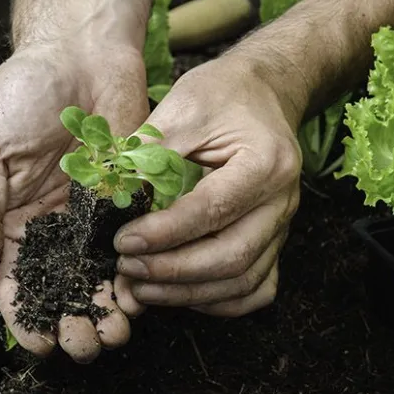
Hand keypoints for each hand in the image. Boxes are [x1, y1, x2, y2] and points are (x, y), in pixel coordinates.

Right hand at [0, 41, 147, 362]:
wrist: (81, 50)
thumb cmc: (20, 92)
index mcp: (6, 220)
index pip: (11, 283)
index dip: (22, 318)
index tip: (39, 344)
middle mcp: (48, 227)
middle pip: (57, 290)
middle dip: (69, 324)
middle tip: (85, 346)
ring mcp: (90, 217)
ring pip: (96, 278)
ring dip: (105, 311)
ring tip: (116, 334)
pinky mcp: (127, 201)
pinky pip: (131, 247)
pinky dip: (135, 275)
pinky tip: (141, 295)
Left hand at [112, 55, 303, 315]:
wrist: (263, 91)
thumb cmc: (223, 93)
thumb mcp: (183, 107)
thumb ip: (150, 153)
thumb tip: (111, 198)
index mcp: (265, 163)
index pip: (213, 210)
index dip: (165, 233)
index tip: (123, 241)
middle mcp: (281, 201)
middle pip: (233, 257)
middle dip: (173, 272)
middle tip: (126, 269)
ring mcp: (282, 225)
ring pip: (243, 281)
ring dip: (188, 293)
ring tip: (141, 288)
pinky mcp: (274, 240)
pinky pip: (256, 287)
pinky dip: (219, 301)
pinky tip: (180, 294)